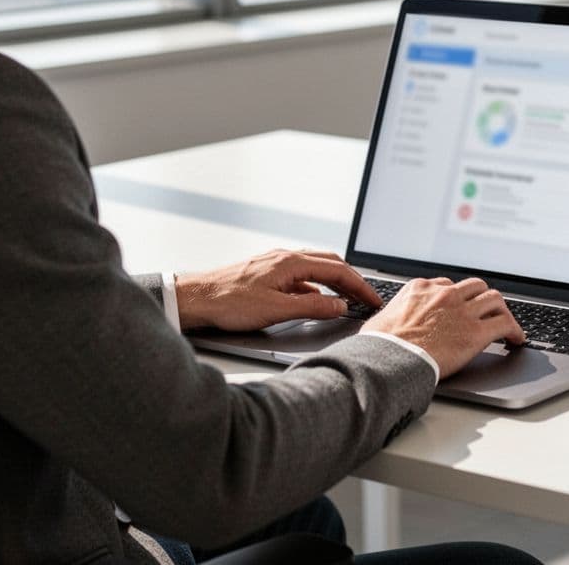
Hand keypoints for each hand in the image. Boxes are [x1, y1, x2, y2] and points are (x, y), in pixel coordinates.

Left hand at [175, 249, 381, 331]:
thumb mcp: (276, 310)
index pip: (337, 270)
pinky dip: (316, 287)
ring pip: (315, 269)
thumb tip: (339, 306)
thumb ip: (312, 308)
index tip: (373, 299)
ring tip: (348, 298)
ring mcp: (275, 264)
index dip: (360, 286)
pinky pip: (301, 277)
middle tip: (368, 297)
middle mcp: (285, 258)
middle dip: (352, 280)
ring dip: (335, 282)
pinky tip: (316, 301)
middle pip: (330, 264)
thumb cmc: (228, 302)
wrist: (195, 299)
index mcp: (291, 262)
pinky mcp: (267, 274)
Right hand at [362, 277, 524, 378]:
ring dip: (500, 310)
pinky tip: (516, 339)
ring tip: (504, 322)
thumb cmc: (380, 345)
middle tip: (486, 310)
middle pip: (475, 286)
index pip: (447, 284)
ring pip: (494, 299)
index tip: (460, 306)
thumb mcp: (381, 319)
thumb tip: (386, 324)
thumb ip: (393, 315)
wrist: (390, 359)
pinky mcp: (476, 333)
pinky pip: (505, 324)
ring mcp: (463, 312)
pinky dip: (514, 330)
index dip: (457, 297)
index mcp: (421, 289)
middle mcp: (445, 295)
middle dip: (482, 298)